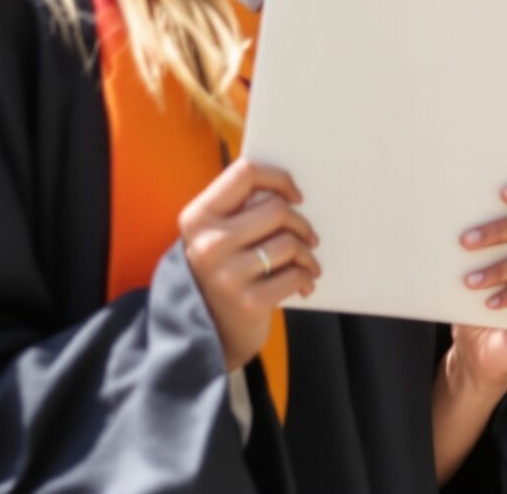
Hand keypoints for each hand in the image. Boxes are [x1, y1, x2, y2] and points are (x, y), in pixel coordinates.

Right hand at [180, 159, 318, 369]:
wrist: (203, 332)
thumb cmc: (221, 271)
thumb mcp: (215, 236)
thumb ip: (240, 209)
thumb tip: (290, 188)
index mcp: (198, 217)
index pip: (245, 173)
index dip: (279, 178)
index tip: (296, 196)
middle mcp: (207, 243)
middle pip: (277, 209)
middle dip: (300, 223)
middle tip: (308, 237)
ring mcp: (226, 275)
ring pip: (291, 242)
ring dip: (307, 254)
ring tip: (307, 263)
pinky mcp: (247, 302)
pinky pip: (295, 275)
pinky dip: (305, 278)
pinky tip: (302, 283)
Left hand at [446, 180, 506, 391]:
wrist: (480, 351)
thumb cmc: (476, 305)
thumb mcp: (475, 268)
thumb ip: (480, 244)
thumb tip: (459, 216)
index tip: (502, 192)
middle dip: (502, 229)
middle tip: (466, 240)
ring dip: (498, 268)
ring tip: (469, 281)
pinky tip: (487, 304)